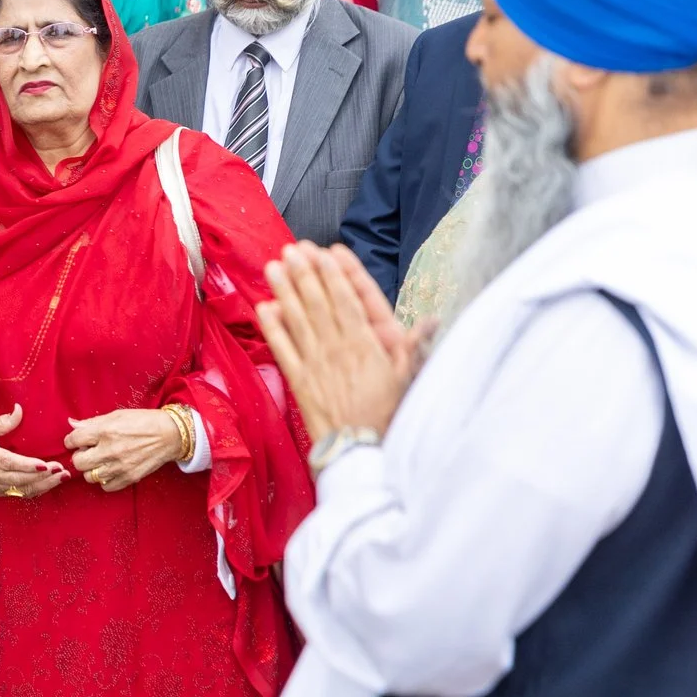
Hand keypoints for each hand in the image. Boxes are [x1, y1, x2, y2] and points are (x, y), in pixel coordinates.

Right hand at [0, 403, 67, 498]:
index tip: (45, 464)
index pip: (8, 462)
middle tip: (61, 469)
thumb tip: (19, 410)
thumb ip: (1, 422)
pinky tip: (51, 483)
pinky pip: (20, 494)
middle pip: (18, 479)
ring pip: (22, 489)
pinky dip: (37, 490)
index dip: (27, 465)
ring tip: (62, 477)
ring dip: (44, 485)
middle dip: (42, 476)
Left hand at [64, 407, 188, 492]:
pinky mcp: (129, 478)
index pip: (73, 440)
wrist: (170, 435)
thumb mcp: (117, 416)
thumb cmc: (143, 422)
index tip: (77, 441)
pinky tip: (110, 470)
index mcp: (105, 431)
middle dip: (79, 456)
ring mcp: (119, 466)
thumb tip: (71, 424)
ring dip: (91, 469)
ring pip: (89, 477)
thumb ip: (92, 422)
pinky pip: (106, 487)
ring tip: (100, 461)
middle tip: (88, 452)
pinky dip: (104, 481)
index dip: (71, 440)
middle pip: (78, 462)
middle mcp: (110, 450)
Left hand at [256, 242, 416, 442]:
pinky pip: (283, 348)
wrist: (359, 448)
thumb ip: (412, 347)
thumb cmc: (385, 414)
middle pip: (319, 303)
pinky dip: (273, 327)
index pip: (348, 301)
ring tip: (274, 266)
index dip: (334, 274)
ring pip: (298, 319)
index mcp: (366, 344)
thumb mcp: (405, 379)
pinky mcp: (298, 379)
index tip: (323, 252)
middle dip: (305, 273)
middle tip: (292, 248)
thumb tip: (432, 321)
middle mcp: (338, 348)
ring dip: (285, 290)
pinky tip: (264, 306)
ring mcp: (315, 363)